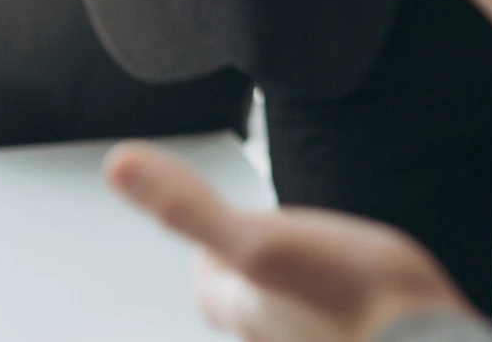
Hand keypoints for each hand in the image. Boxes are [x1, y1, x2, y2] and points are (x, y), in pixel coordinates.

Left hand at [106, 144, 474, 341]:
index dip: (204, 263)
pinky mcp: (371, 332)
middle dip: (249, 277)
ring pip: (300, 316)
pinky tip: (367, 289)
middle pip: (253, 307)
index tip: (204, 242)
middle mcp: (284, 331)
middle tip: (255, 245)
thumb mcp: (261, 240)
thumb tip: (119, 166)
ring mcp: (328, 336)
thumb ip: (190, 208)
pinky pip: (347, 319)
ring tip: (309, 263)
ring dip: (297, 290)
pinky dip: (346, 302)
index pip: (210, 289)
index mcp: (251, 304)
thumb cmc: (351, 300)